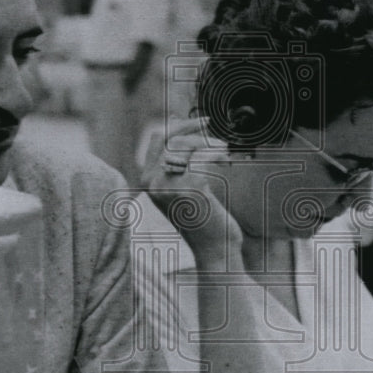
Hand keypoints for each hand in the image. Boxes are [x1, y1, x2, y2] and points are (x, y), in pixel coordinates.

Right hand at [141, 118, 243, 268]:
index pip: (158, 138)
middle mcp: (152, 183)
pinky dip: (217, 154)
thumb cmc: (202, 218)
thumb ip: (176, 163)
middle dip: (196, 131)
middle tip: (214, 132)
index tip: (201, 122)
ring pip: (189, 146)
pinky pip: (203, 157)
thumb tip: (181, 124)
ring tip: (223, 149)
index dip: (180, 125)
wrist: (214, 250)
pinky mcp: (190, 188)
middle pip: (173, 138)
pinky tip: (225, 158)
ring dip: (210, 143)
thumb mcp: (181, 188)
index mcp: (147, 181)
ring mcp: (169, 186)